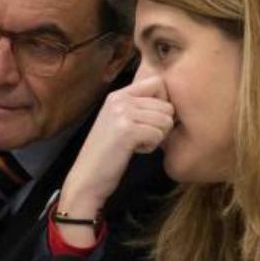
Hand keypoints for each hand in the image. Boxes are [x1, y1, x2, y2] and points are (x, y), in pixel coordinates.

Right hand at [59, 76, 174, 224]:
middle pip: (167, 105)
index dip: (163, 103)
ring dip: (156, 137)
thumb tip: (172, 103)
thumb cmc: (108, 154)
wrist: (87, 177)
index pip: (158, 83)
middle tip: (141, 137)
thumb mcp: (121, 122)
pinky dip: (150, 147)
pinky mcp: (126, 131)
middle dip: (161, 125)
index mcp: (118, 94)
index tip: (151, 121)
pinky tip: (134, 150)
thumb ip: (140, 108)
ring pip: (166, 120)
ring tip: (136, 143)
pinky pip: (158, 134)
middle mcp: (119, 99)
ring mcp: (122, 113)